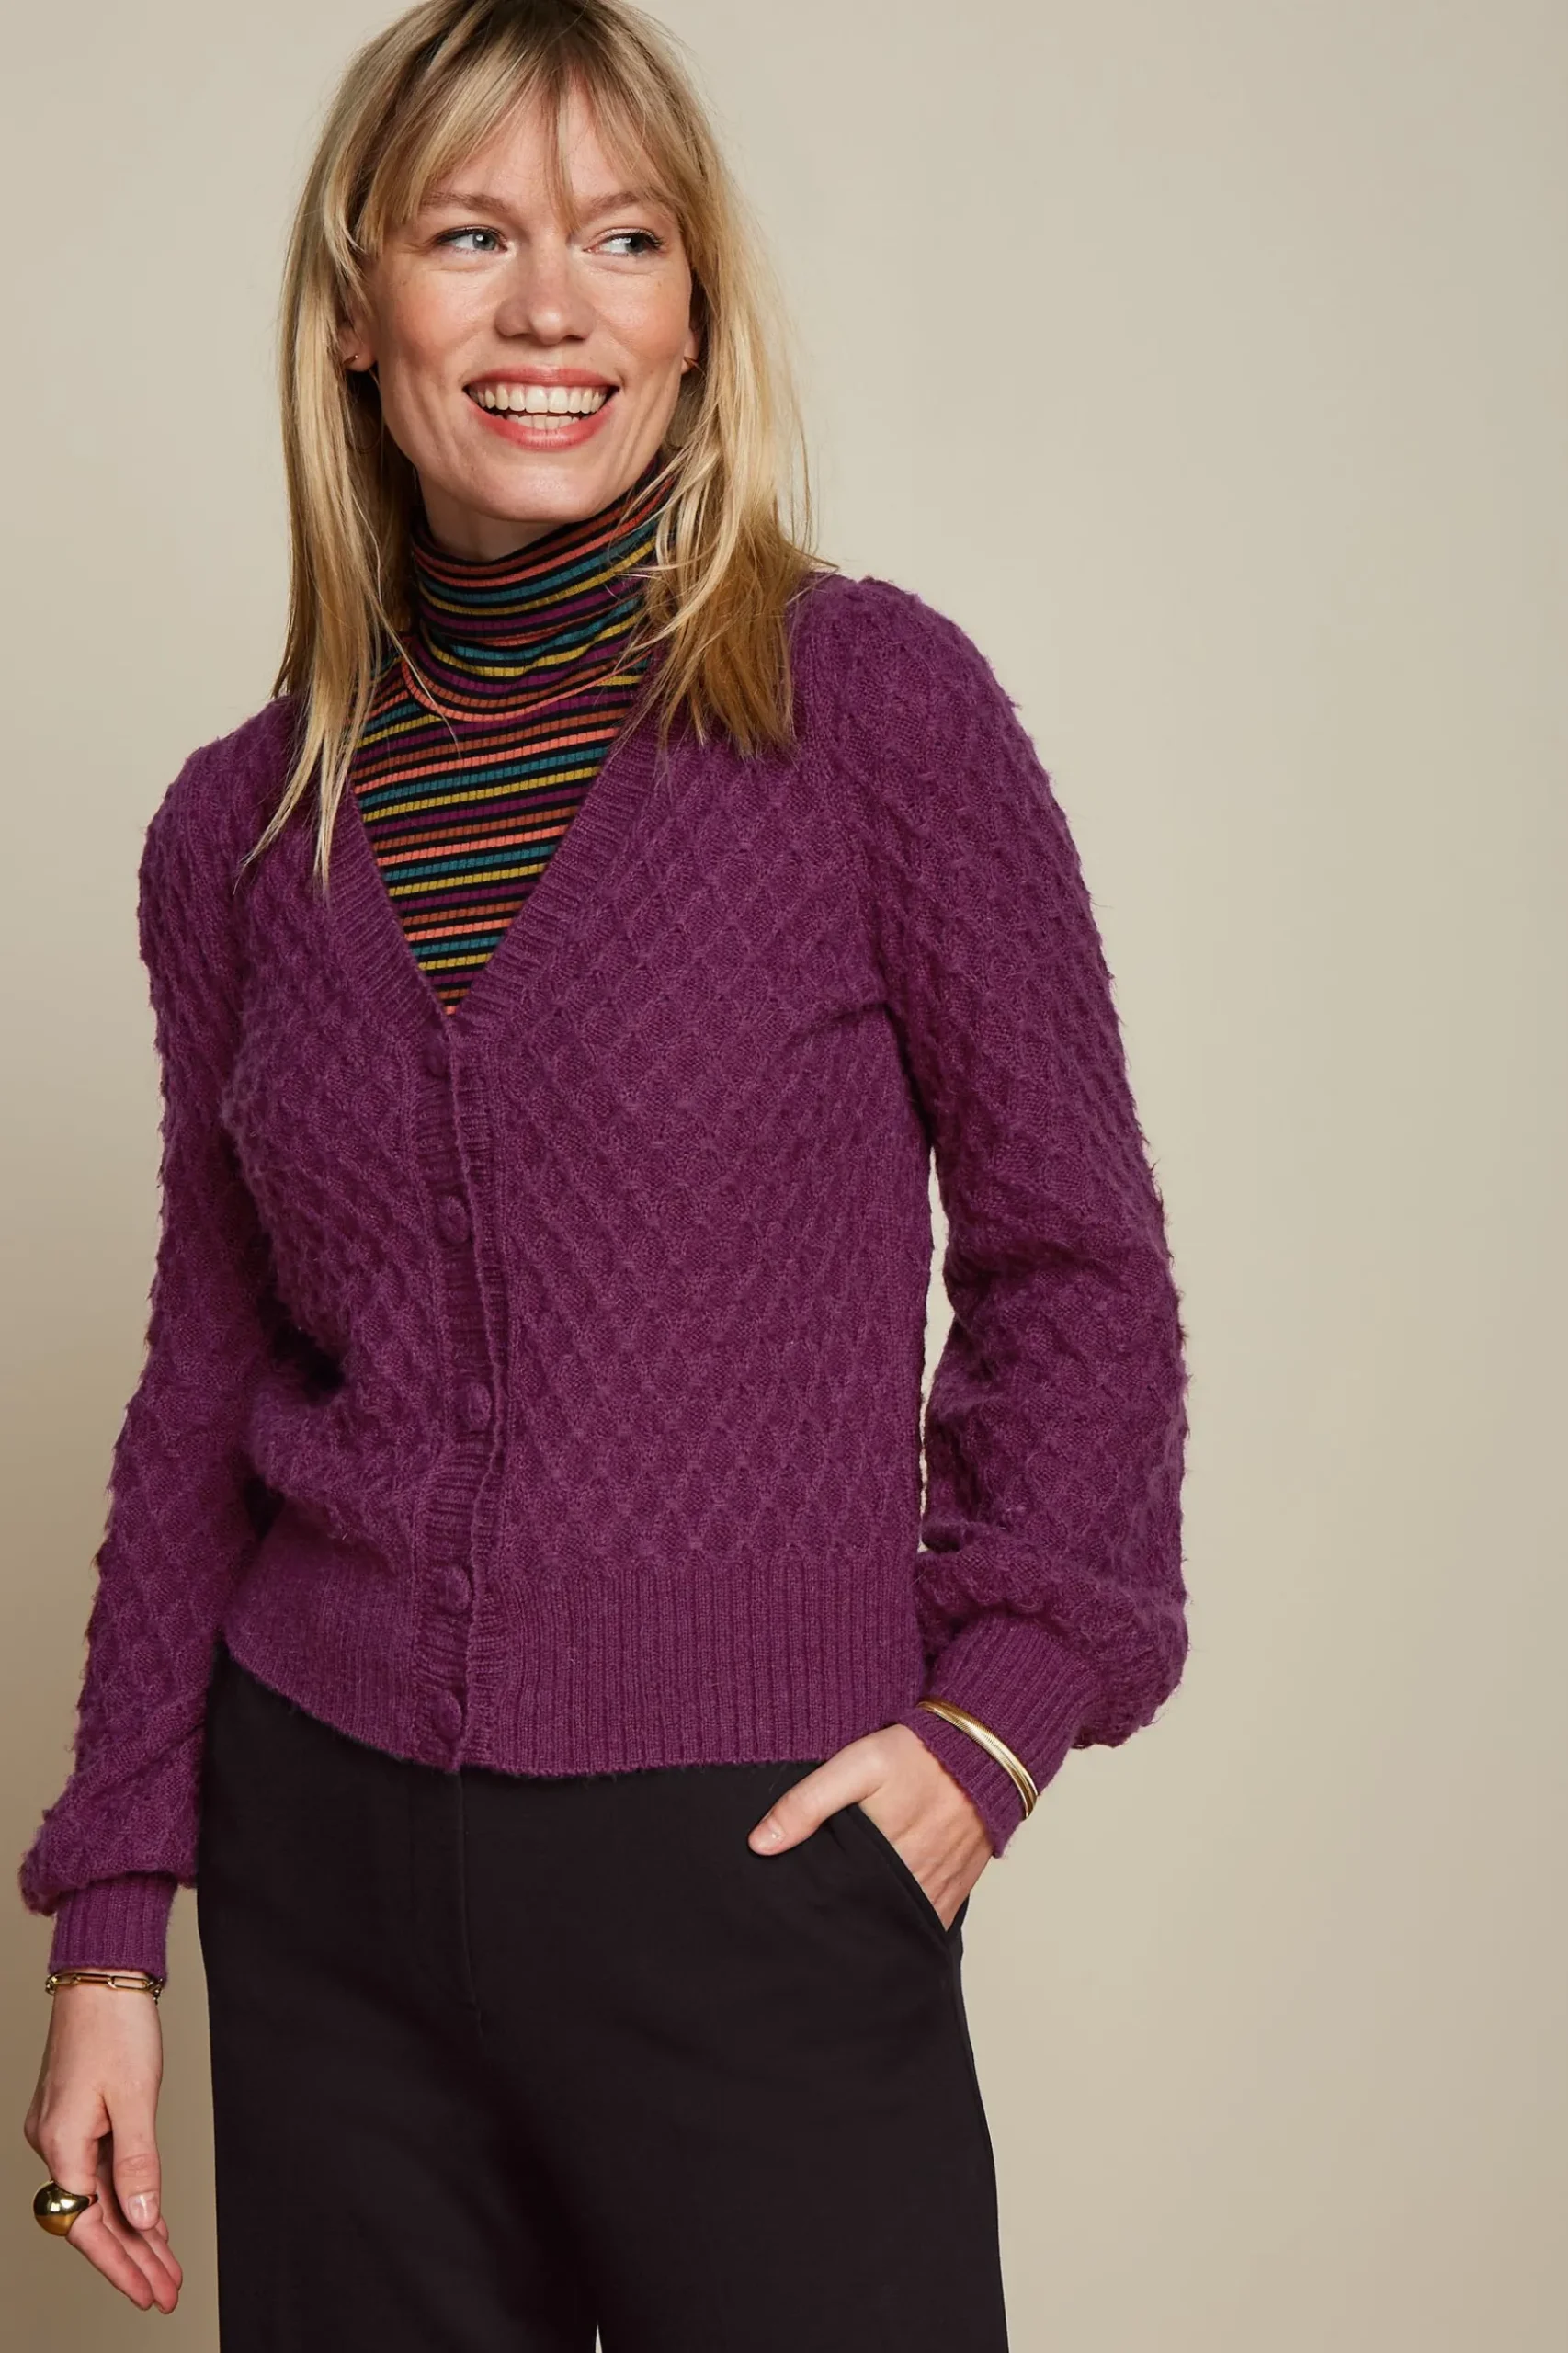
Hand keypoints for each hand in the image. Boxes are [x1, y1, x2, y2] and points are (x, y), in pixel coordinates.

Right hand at [22, 1985, 182, 2312]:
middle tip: (167, 2291)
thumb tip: (141, 2220)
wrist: (102, 1974)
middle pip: (94, 2218)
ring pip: (100, 2198)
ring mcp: (65, 2131)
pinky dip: (128, 2198)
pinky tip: (150, 2223)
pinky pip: (102, 2172)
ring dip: (134, 2233)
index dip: (120, 2265)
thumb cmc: (116, 2025)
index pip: (88, 2226)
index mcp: (61, 2142)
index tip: (149, 2293)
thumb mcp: (135, 2097)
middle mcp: (54, 2143)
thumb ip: (138, 2164)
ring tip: (166, 2268)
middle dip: (133, 2259)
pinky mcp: (79, 2117)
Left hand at [747, 1722, 993, 1928]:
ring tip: (840, 1924)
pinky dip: (901, 1923)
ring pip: (892, 1926)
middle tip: (808, 1925)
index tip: (788, 1914)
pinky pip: (923, 1922)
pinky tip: (879, 1917)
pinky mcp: (955, 1891)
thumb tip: (760, 1843)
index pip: (836, 1905)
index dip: (812, 1912)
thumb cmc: (919, 1755)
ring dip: (869, 1926)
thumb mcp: (858, 1765)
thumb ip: (809, 1802)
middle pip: (863, 1921)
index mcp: (883, 1859)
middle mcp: (912, 1885)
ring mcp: (937, 1892)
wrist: (984, 1751)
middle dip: (837, 1924)